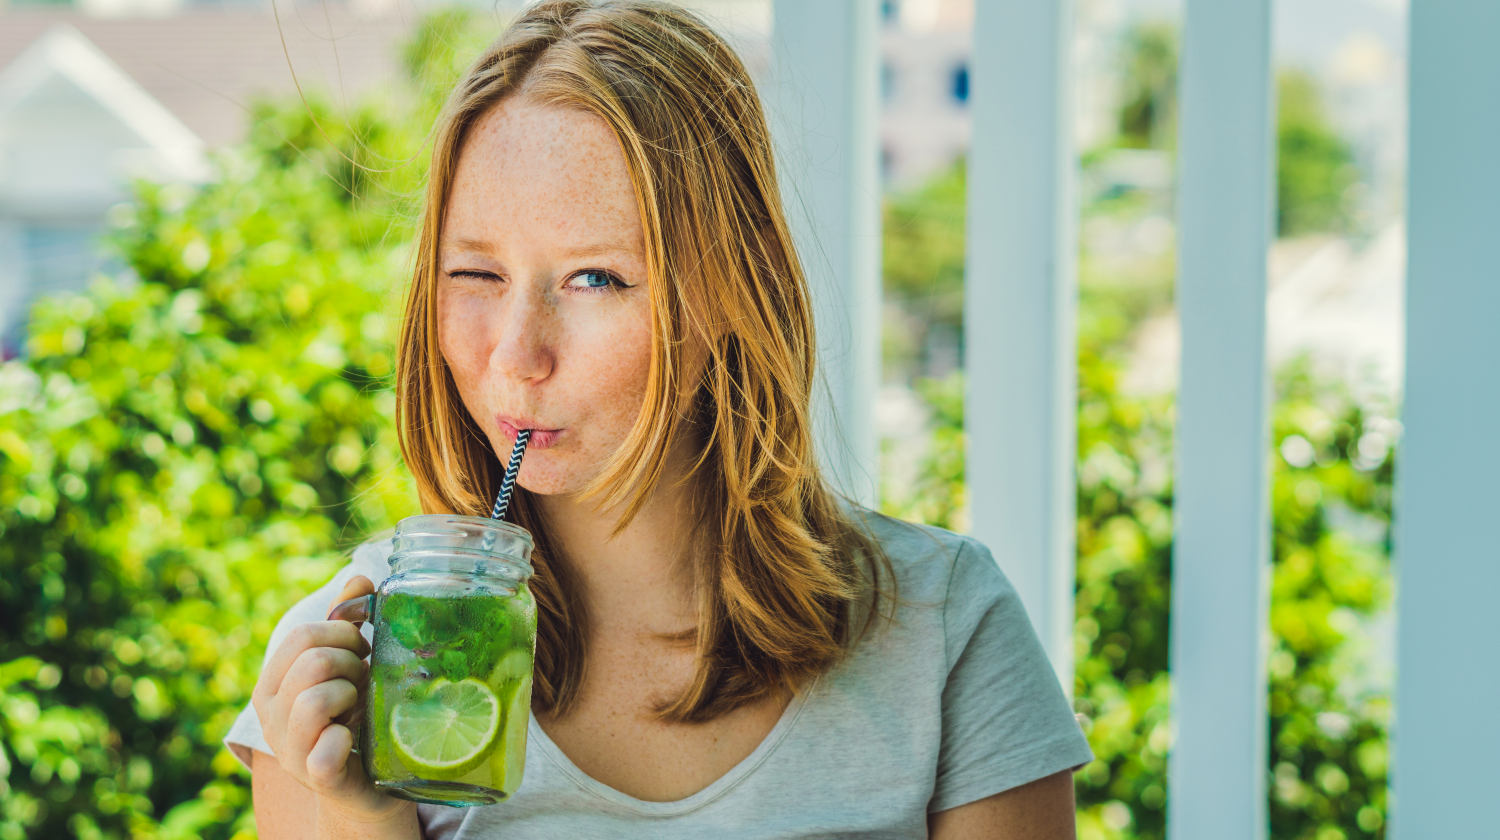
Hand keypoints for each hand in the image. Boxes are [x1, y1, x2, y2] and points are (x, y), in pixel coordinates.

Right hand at [252, 575, 404, 823]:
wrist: (364, 783)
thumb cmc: (352, 716)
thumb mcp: (347, 666)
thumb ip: (347, 623)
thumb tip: (360, 579)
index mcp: (272, 684)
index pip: (300, 635)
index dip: (342, 633)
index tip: (362, 649)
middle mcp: (270, 716)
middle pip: (312, 662)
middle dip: (352, 662)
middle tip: (365, 680)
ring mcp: (289, 749)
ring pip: (317, 699)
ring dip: (352, 695)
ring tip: (360, 707)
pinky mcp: (315, 777)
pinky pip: (327, 748)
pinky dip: (347, 737)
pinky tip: (354, 738)